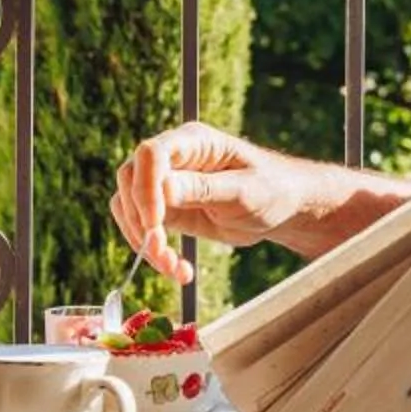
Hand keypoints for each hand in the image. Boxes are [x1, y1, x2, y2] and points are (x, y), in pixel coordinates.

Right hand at [110, 122, 304, 283]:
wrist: (281, 209)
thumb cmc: (271, 189)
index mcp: (193, 142)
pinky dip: (153, 253)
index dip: (146, 186)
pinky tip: (179, 270)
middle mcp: (173, 159)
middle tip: (161, 251)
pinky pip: (143, 229)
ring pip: (129, 208)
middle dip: (140, 219)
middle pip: (130, 179)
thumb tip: (164, 189)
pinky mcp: (167, 210)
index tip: (156, 222)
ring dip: (144, 242)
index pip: (151, 153)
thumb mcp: (244, 191)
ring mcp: (165, 185)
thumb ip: (204, 188)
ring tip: (173, 268)